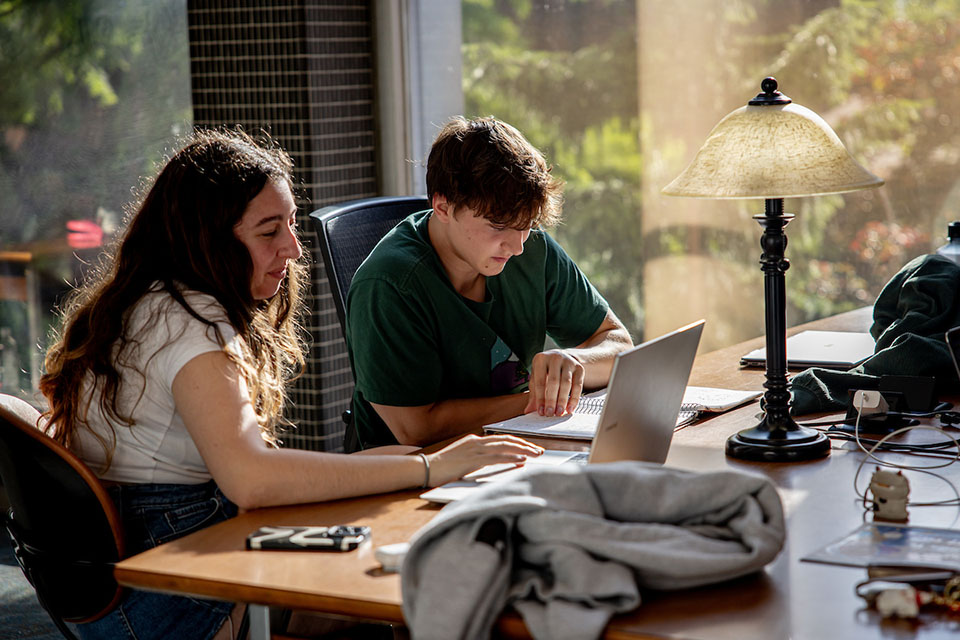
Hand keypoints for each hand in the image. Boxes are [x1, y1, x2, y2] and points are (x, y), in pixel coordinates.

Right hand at [426, 434, 542, 486]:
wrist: (426, 468)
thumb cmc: (442, 467)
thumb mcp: (463, 458)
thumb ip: (478, 458)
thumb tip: (498, 462)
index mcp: (475, 441)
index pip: (502, 439)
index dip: (518, 443)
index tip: (530, 449)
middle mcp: (477, 442)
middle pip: (507, 440)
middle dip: (525, 445)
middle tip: (539, 451)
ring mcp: (475, 450)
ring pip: (505, 447)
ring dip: (523, 450)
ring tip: (536, 455)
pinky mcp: (473, 460)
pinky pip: (497, 457)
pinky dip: (511, 458)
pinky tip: (521, 460)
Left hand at [523, 349, 584, 416]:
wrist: (561, 356)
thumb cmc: (545, 370)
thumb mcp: (537, 378)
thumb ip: (534, 394)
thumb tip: (528, 411)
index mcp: (541, 359)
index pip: (540, 381)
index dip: (540, 398)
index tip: (541, 411)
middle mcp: (555, 358)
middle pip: (554, 382)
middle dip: (552, 400)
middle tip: (550, 414)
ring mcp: (568, 362)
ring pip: (566, 383)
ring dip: (562, 400)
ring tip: (559, 412)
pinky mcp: (579, 368)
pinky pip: (578, 385)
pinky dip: (574, 398)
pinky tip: (569, 408)